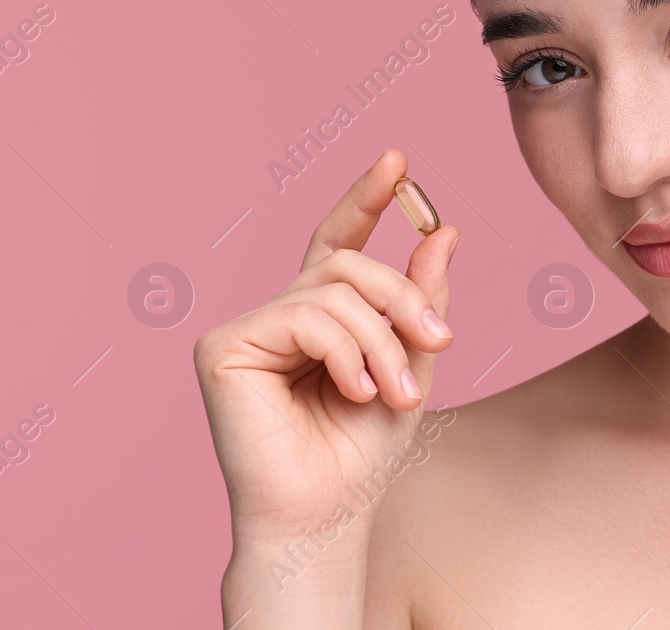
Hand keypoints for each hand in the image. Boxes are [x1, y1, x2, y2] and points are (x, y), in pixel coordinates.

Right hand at [194, 148, 457, 545]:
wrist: (329, 510)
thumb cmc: (363, 449)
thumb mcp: (413, 361)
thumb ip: (423, 296)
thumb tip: (445, 229)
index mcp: (321, 314)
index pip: (340, 240)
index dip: (366, 198)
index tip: (399, 160)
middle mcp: (281, 312)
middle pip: (350, 262)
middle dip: (404, 295)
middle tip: (441, 341)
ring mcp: (248, 326)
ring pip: (335, 290)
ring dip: (383, 340)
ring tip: (397, 391)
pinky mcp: (224, 347)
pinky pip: (305, 316)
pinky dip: (346, 352)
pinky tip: (355, 390)